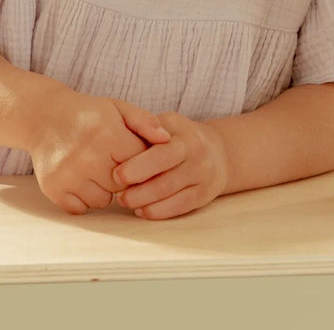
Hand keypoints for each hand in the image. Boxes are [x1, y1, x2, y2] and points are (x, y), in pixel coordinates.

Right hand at [27, 91, 170, 215]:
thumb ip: (145, 122)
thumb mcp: (118, 108)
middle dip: (123, 177)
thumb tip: (168, 140)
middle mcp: (87, 156)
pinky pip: (82, 208)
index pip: (140, 164)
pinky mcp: (53, 189)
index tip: (132, 154)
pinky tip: (80, 178)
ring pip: (104, 201)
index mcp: (107, 134)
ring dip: (104, 189)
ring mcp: (68, 175)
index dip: (140, 161)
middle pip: (124, 186)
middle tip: (111, 160)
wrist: (44, 115)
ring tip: (95, 168)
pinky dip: (84, 198)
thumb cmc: (88, 113)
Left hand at [111, 111, 228, 219]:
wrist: (217, 151)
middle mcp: (197, 158)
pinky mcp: (204, 196)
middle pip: (166, 180)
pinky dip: (158, 211)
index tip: (116, 175)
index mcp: (186, 138)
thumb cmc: (181, 135)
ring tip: (124, 201)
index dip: (138, 166)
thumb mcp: (168, 122)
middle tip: (118, 194)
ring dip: (145, 202)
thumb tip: (122, 140)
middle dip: (139, 190)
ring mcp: (203, 178)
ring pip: (171, 195)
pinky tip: (141, 210)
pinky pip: (180, 207)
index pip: (161, 154)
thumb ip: (148, 128)